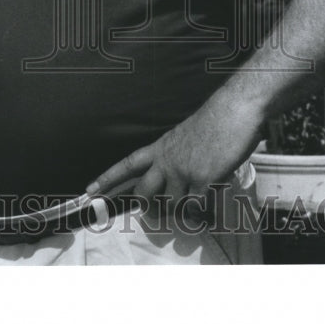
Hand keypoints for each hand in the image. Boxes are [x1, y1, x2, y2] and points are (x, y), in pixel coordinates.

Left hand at [86, 92, 262, 216]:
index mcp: (161, 146)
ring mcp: (183, 170)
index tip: (90, 190)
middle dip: (147, 208)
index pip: (127, 164)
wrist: (234, 109)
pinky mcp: (203, 179)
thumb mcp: (185, 134)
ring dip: (182, 211)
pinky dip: (202, 213)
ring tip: (195, 208)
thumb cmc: (215, 120)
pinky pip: (196, 207)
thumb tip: (176, 176)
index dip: (108, 178)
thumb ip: (175, 154)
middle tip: (155, 213)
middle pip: (143, 193)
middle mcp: (167, 160)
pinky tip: (208, 212)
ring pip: (171, 205)